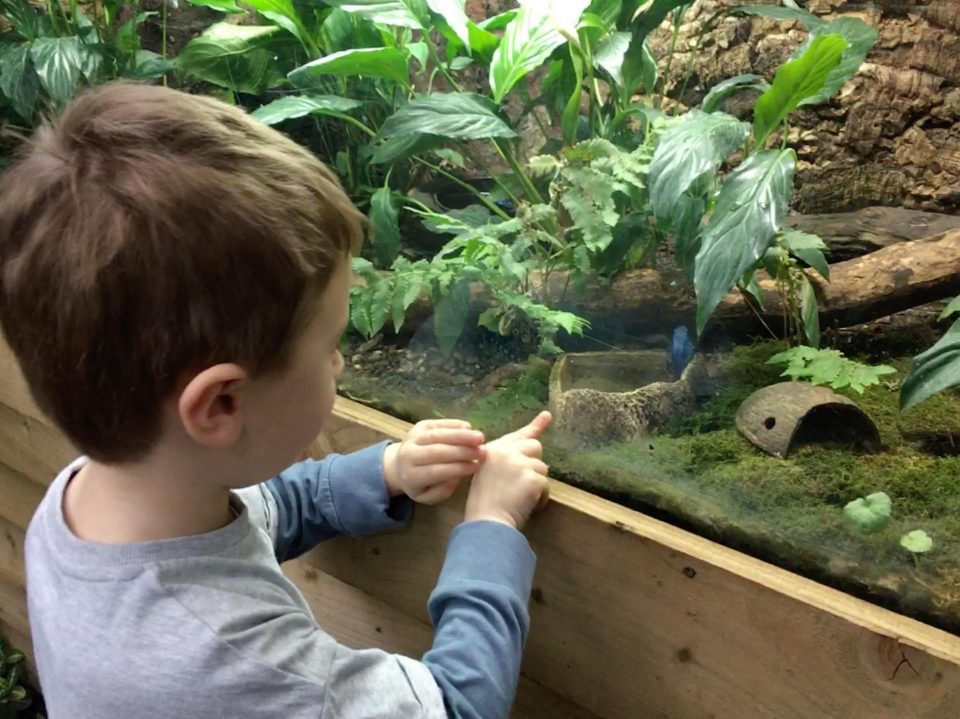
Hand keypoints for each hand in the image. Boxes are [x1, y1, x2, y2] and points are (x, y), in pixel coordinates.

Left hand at [383, 419, 484, 503]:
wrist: (399, 464)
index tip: (476, 467)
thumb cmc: (419, 484)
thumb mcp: (428, 496)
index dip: (457, 468)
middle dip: (462, 451)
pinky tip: (469, 428)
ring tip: (480, 438)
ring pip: (439, 435)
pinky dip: (455, 425)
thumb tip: (456, 476)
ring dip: (461, 436)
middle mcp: (409, 454)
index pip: (436, 471)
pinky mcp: (420, 425)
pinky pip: (439, 424)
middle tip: (482, 452)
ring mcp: (413, 437)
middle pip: (438, 451)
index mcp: (411, 475)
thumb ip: (442, 490)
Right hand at [465, 411, 551, 529]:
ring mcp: (519, 463)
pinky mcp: (532, 478)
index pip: (518, 434)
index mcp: (492, 450)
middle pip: (535, 446)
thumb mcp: (487, 474)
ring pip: (543, 468)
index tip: (547, 416)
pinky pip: (546, 485)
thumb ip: (503, 461)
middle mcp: (505, 452)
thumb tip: (529, 454)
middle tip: (526, 482)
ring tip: (522, 499)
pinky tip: (528, 507)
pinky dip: (541, 499)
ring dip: (537, 484)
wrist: (486, 523)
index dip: (535, 426)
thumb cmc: (484, 505)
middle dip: (535, 463)